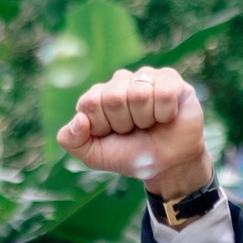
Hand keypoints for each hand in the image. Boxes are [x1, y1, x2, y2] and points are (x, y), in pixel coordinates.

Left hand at [55, 64, 208, 198]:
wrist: (170, 164)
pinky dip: (165, 113)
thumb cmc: (132, 155)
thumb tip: (79, 118)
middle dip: (124, 124)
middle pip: (113, 98)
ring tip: (151, 124)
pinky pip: (163, 92)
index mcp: (97, 97)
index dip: (102, 126)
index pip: (89, 103)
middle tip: (134, 131)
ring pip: (139, 94)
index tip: (113, 135)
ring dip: (146, 119)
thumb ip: (72, 141)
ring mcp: (144, 77)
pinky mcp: (170, 78)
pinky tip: (167, 117)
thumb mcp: (95, 155)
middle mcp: (118, 82)